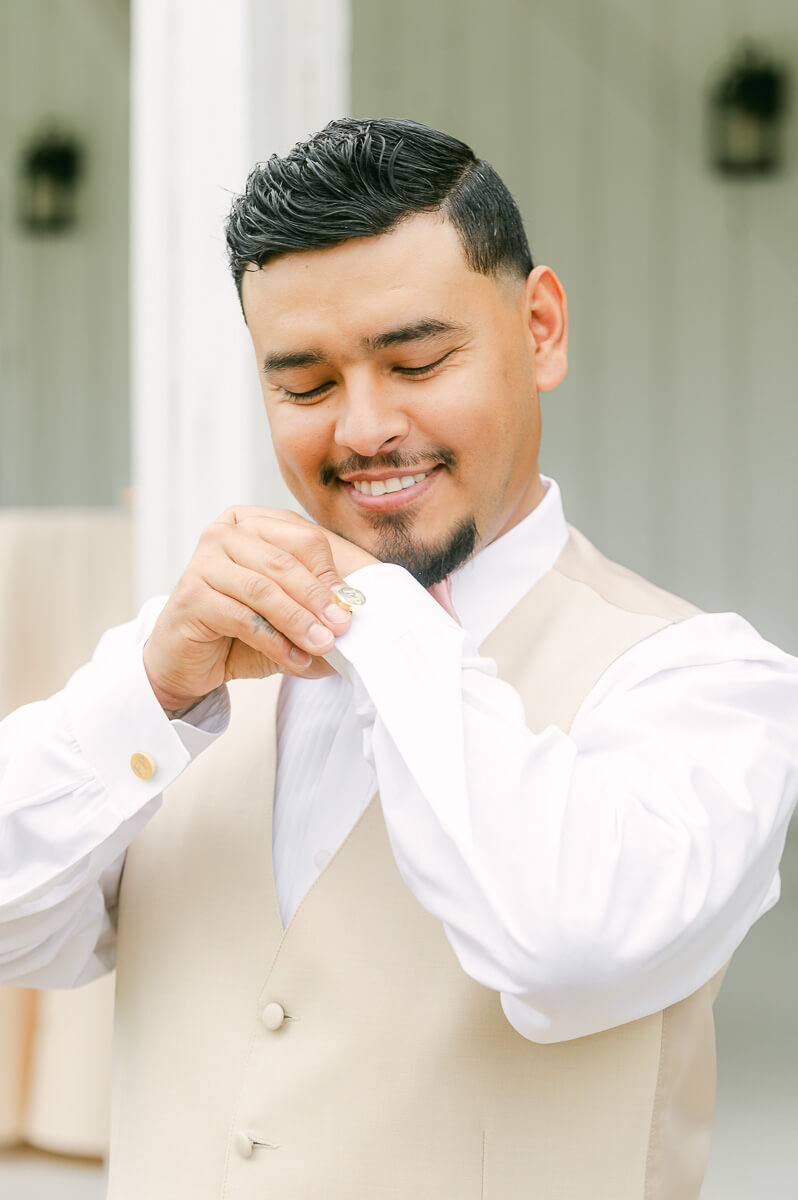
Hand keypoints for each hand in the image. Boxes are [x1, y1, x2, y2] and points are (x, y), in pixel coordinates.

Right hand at [142, 506, 378, 715]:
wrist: (190, 660)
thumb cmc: (241, 630)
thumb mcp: (287, 611)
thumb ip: (315, 603)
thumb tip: (355, 610)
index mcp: (252, 523)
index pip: (302, 538)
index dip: (330, 573)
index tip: (353, 605)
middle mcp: (224, 534)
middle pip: (284, 562)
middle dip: (317, 598)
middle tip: (342, 627)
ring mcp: (203, 561)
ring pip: (263, 590)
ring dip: (298, 621)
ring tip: (322, 646)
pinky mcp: (191, 596)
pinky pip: (242, 618)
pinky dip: (275, 642)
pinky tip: (295, 659)